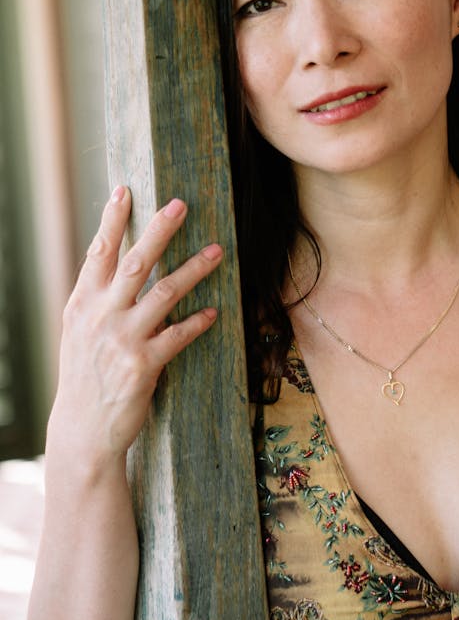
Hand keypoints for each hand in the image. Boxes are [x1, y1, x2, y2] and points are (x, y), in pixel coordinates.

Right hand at [50, 186, 222, 463]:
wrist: (83, 428)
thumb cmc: (85, 376)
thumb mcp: (79, 333)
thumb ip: (96, 300)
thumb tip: (117, 264)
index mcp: (81, 304)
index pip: (98, 253)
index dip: (112, 221)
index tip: (124, 190)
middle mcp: (99, 316)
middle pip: (135, 262)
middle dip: (159, 230)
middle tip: (181, 204)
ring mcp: (121, 339)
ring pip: (164, 293)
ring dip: (194, 269)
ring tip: (219, 251)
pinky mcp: (144, 365)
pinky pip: (178, 335)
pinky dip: (198, 321)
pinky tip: (214, 312)